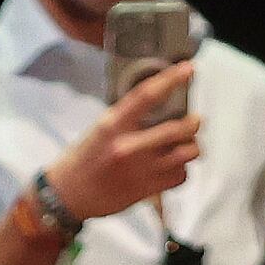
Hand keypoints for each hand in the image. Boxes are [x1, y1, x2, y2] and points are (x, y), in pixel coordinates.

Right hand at [48, 59, 206, 220]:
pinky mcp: (147, 190)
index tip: (187, 70)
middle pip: (178, 128)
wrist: (70, 195)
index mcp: (113, 125)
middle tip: (194, 119)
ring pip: (186, 153)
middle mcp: (128, 147)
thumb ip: (128, 116)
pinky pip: (181, 176)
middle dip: (193, 122)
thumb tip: (161, 102)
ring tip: (187, 144)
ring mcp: (140, 170)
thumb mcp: (100, 128)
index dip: (171, 79)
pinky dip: (182, 169)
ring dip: (192, 146)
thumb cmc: (84, 159)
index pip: (147, 95)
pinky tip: (174, 165)